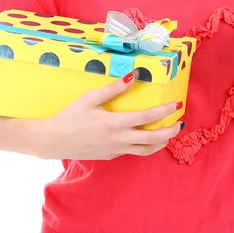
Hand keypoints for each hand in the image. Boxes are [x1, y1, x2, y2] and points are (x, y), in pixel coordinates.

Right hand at [34, 69, 184, 159]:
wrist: (52, 141)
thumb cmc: (69, 117)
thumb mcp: (89, 99)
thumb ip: (112, 89)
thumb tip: (133, 76)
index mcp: (115, 124)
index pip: (148, 118)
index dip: (165, 111)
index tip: (177, 104)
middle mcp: (118, 140)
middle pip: (153, 140)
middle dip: (170, 131)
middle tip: (180, 123)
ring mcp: (115, 151)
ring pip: (145, 151)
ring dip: (161, 143)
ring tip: (169, 134)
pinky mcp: (110, 156)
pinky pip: (132, 152)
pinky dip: (144, 146)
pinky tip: (145, 137)